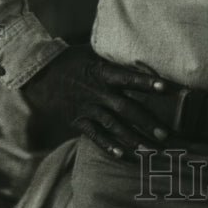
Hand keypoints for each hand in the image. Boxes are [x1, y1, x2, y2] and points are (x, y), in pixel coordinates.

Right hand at [21, 46, 176, 159]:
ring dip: (133, 138)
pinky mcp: (78, 120)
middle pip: (126, 108)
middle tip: (166, 134)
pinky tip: (122, 155)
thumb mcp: (94, 52)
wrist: (40, 73)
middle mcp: (97, 91)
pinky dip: (108, 145)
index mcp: (103, 72)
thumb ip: (116, 60)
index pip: (128, 78)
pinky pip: (94, 135)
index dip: (147, 83)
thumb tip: (145, 58)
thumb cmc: (73, 59)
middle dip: (146, 122)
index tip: (167, 88)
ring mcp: (87, 107)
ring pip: (113, 126)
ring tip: (151, 149)